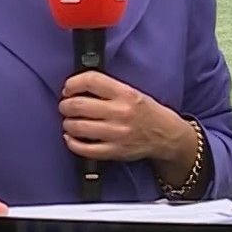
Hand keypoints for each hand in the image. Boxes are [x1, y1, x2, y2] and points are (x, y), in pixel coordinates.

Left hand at [59, 71, 183, 163]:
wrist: (166, 135)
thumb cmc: (146, 112)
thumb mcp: (132, 92)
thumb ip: (107, 89)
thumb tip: (76, 88)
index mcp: (125, 93)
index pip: (91, 80)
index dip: (73, 84)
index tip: (68, 89)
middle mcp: (121, 112)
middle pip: (78, 105)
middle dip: (65, 105)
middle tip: (65, 106)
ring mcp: (117, 134)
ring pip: (77, 127)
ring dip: (67, 124)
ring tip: (70, 122)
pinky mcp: (114, 151)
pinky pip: (84, 149)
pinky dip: (72, 143)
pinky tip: (72, 138)